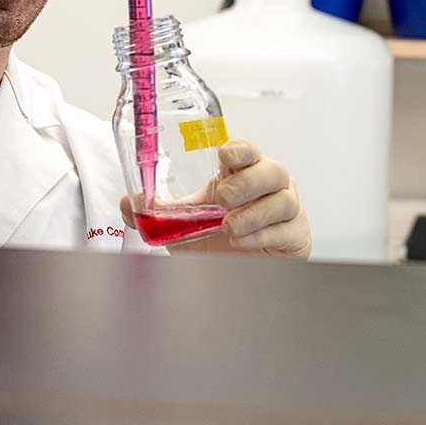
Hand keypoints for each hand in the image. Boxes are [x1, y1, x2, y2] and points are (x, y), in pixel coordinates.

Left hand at [120, 140, 310, 258]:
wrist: (237, 274)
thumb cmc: (218, 240)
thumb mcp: (183, 225)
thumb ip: (157, 213)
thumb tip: (129, 201)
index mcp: (242, 174)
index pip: (247, 150)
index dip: (240, 149)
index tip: (224, 155)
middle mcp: (268, 187)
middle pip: (273, 169)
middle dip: (247, 182)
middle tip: (223, 198)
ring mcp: (287, 209)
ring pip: (284, 198)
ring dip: (253, 213)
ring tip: (229, 226)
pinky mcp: (296, 234)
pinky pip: (287, 228)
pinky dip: (262, 235)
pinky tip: (241, 241)